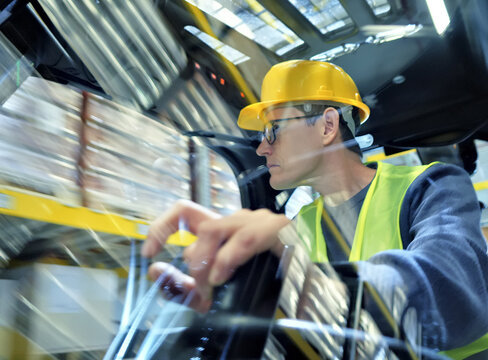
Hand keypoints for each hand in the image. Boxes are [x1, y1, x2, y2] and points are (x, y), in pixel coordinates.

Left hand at [141, 200, 290, 310]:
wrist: (309, 286)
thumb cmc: (265, 284)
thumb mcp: (216, 290)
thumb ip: (184, 285)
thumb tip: (156, 271)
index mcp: (224, 229)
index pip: (184, 212)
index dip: (161, 227)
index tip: (149, 252)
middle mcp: (238, 219)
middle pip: (200, 226)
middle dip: (192, 262)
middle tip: (198, 290)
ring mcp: (258, 222)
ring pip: (214, 230)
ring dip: (205, 262)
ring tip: (212, 285)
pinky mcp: (277, 230)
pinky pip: (245, 239)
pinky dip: (227, 259)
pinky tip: (223, 276)